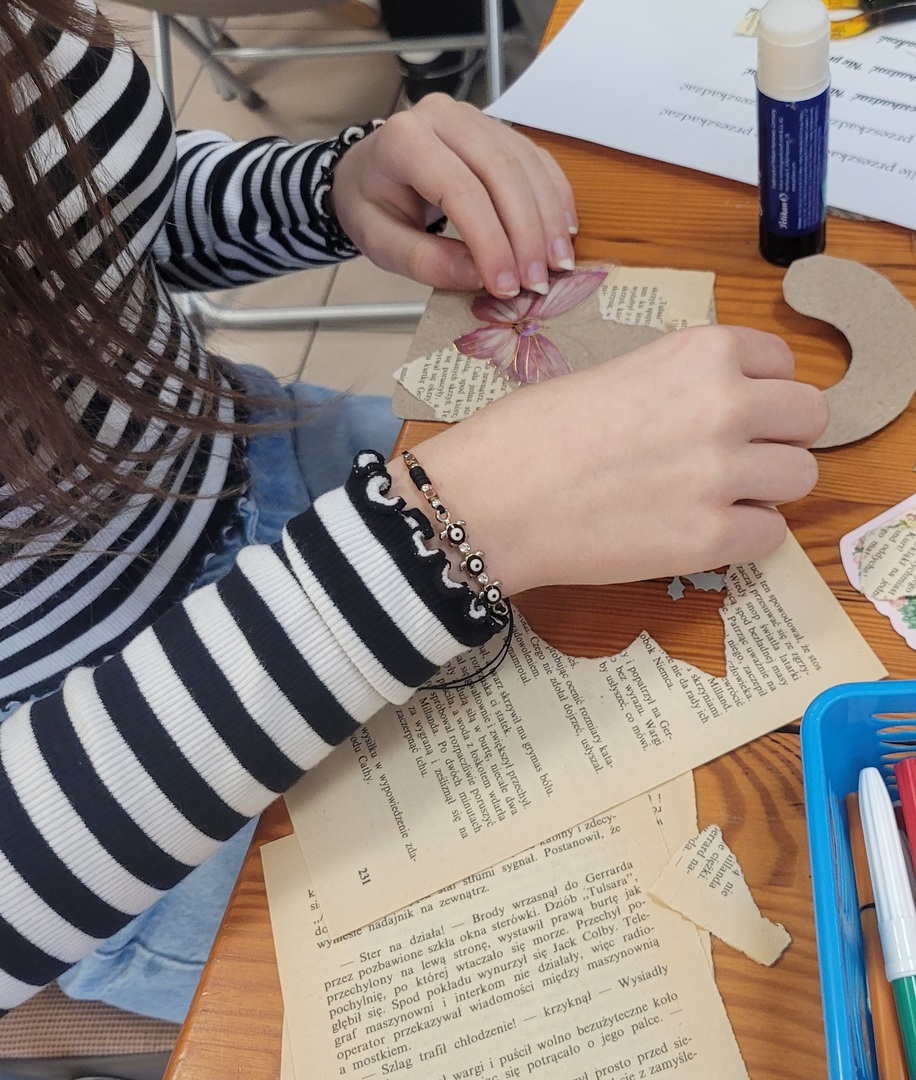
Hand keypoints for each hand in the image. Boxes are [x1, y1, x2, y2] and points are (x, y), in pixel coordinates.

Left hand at [330, 95, 577, 298]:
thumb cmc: (372, 205)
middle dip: (526, 233)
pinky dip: (555, 196)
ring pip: (525, 164)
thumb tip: (478, 277)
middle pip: (501, 172)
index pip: (460, 190)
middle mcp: (443, 117)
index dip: (490, 241)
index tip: (506, 286)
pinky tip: (563, 232)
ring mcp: (475, 118)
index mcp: (404, 140)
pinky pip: (537, 158)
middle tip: (538, 281)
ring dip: (547, 218)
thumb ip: (424, 260)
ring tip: (557, 264)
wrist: (369, 171)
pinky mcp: (498, 129)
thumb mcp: (380, 242)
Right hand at [389, 325, 828, 594]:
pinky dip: (743, 536)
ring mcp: (721, 474)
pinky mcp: (708, 539)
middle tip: (737, 454)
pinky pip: (771, 536)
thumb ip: (676, 384)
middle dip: (778, 435)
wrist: (488, 500)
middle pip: (810, 417)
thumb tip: (712, 409)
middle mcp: (724, 405)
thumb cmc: (528, 433)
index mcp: (698, 352)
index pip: (781, 360)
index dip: (760, 387)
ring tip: (717, 496)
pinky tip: (700, 530)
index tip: (738, 407)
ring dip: (765, 487)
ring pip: (800, 477)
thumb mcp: (613, 375)